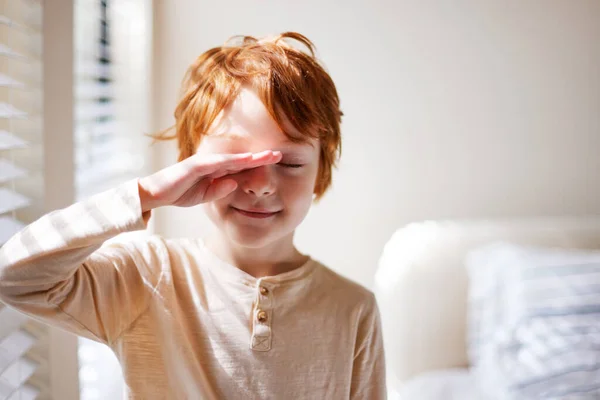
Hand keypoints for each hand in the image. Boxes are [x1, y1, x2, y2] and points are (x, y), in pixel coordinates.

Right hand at [138, 150, 281, 211]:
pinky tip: (244, 160)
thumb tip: (235, 184)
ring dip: (250, 157)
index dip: (259, 164)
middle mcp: (212, 163)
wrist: (155, 194)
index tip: (277, 164)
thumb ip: (219, 190)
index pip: (242, 167)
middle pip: (241, 159)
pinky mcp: (193, 166)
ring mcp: (203, 162)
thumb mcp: (205, 196)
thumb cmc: (179, 192)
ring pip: (231, 158)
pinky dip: (230, 161)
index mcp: (217, 171)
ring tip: (267, 156)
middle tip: (280, 154)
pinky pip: (215, 163)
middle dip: (260, 157)